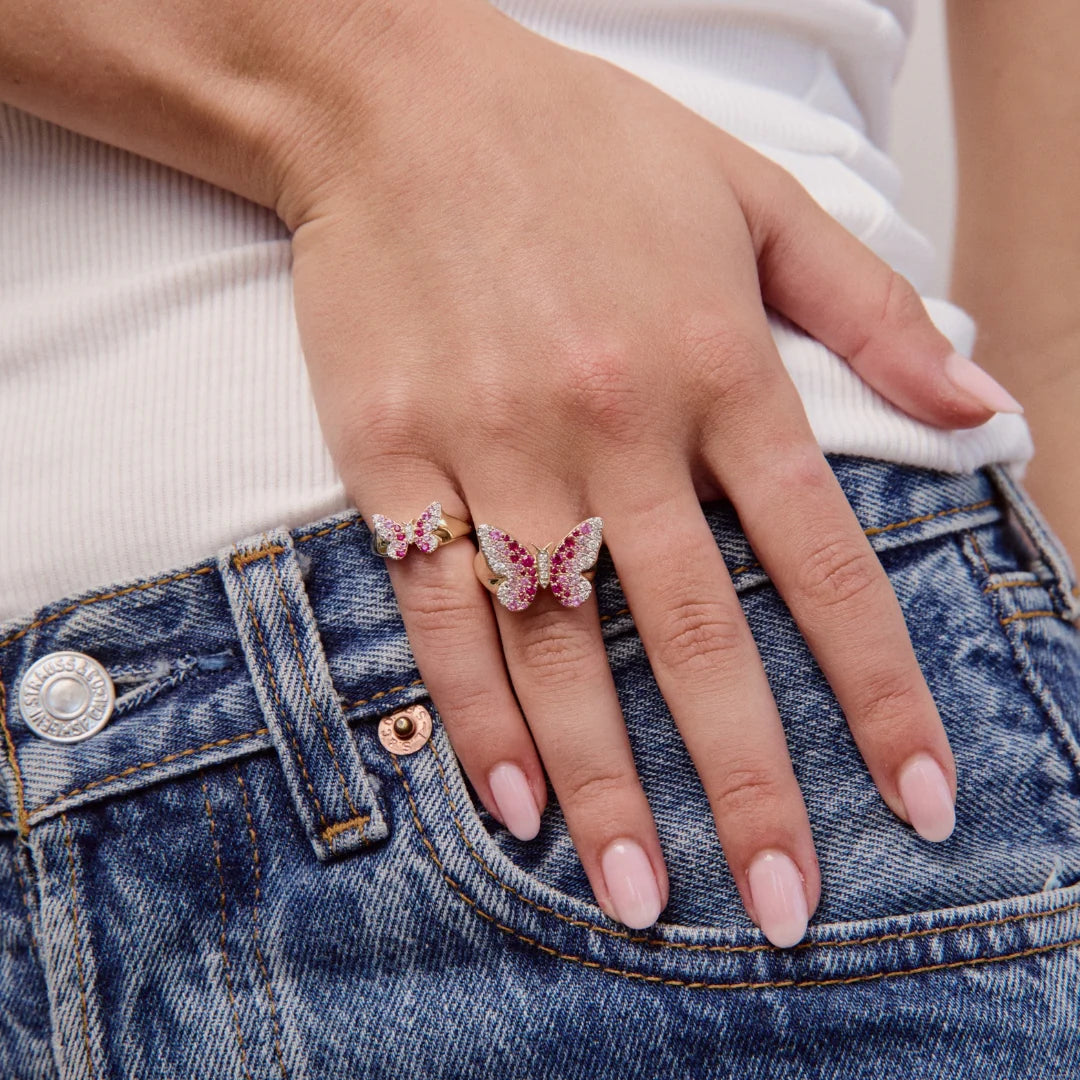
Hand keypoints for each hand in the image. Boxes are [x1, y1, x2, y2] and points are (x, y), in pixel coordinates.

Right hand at [282, 2, 1006, 945]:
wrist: (395, 100)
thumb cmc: (581, 143)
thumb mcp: (753, 197)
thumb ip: (871, 313)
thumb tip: (984, 410)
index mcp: (715, 362)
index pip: (822, 559)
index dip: (877, 688)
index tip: (918, 796)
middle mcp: (611, 423)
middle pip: (694, 634)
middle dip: (745, 781)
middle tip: (780, 905)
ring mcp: (493, 446)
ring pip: (561, 646)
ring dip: (605, 780)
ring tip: (639, 894)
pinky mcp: (394, 457)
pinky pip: (442, 608)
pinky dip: (476, 711)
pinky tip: (513, 799)